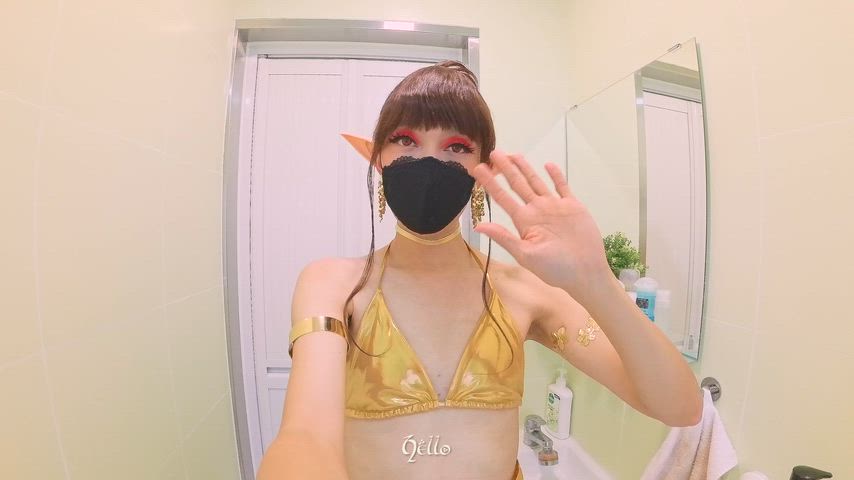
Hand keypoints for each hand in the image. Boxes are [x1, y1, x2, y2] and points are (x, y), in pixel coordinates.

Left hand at [471, 150, 612, 299]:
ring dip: (526, 168)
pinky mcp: (572, 206)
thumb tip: (479, 226)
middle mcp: (537, 211)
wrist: (585, 272)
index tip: (478, 169)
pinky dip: (556, 176)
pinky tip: (548, 165)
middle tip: (494, 152)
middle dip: (506, 169)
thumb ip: (504, 238)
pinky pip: (563, 187)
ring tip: (514, 154)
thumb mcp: (525, 255)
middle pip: (518, 184)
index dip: (490, 183)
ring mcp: (554, 207)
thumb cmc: (555, 268)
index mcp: (524, 222)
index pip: (503, 198)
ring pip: (537, 182)